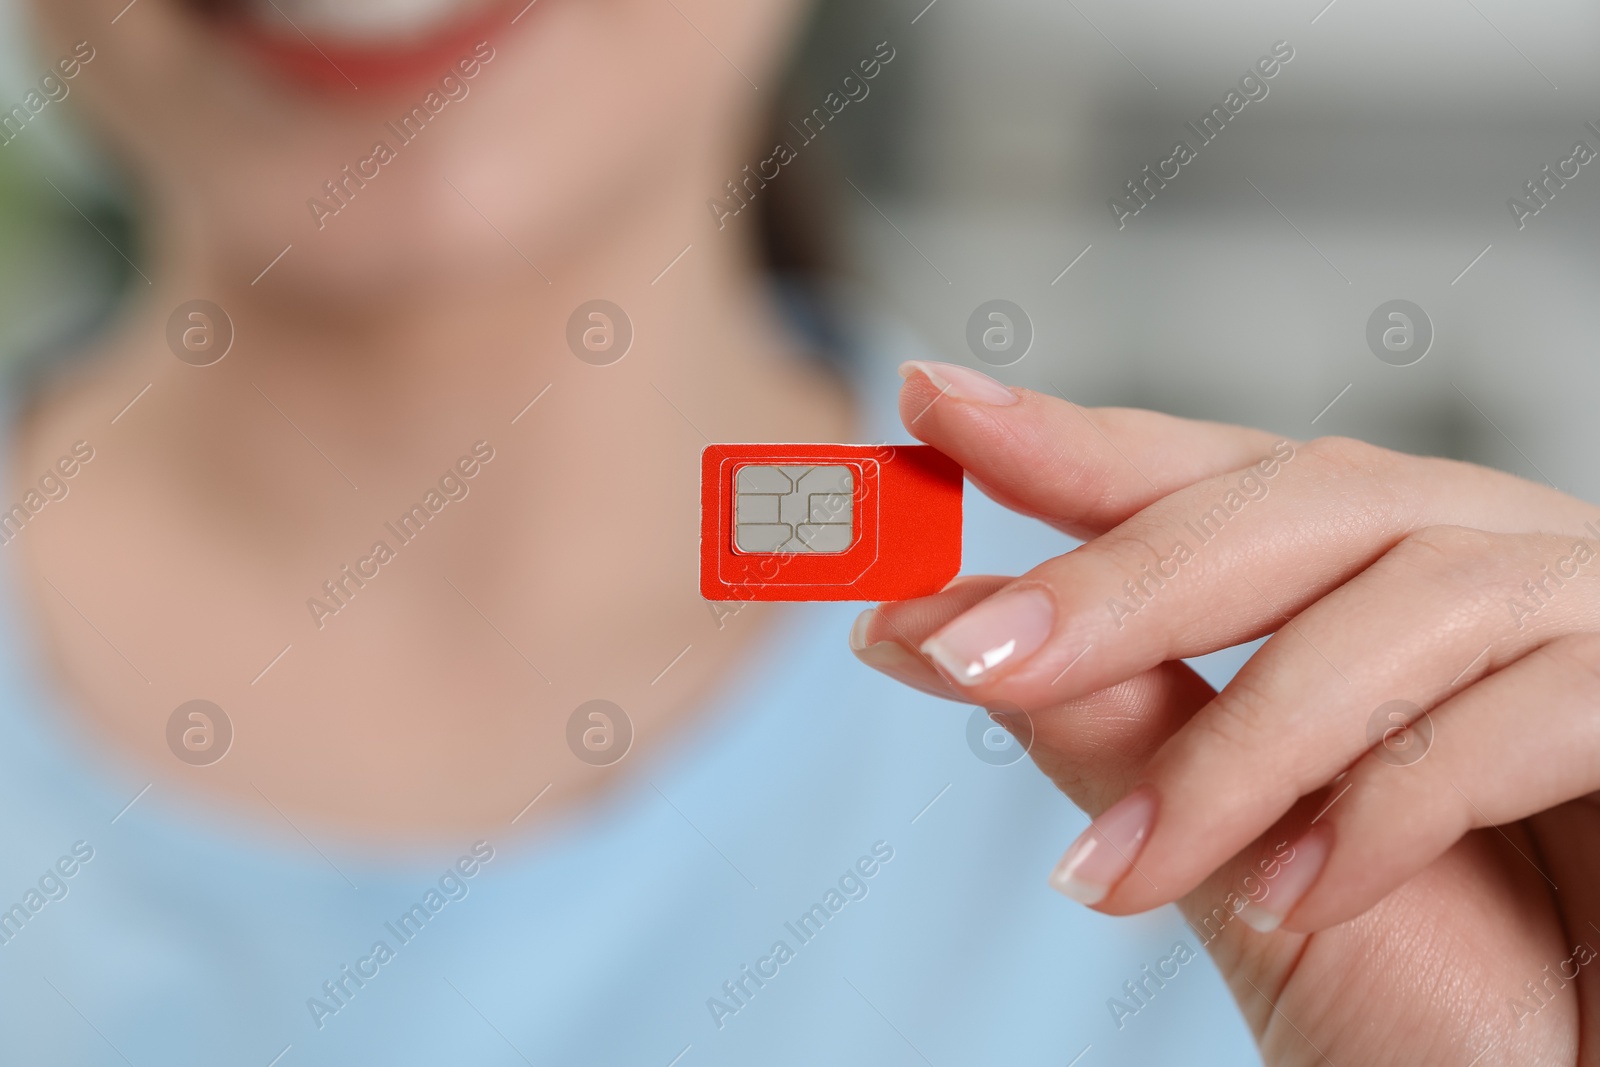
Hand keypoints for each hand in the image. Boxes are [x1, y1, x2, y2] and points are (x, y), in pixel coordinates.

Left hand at [854, 360, 1599, 1065]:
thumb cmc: (1424, 976)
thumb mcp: (1232, 850)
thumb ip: (1111, 725)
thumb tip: (938, 629)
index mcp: (1371, 577)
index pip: (1213, 477)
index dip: (1075, 437)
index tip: (931, 404)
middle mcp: (1481, 563)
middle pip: (1304, 502)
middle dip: (1123, 580)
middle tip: (968, 654)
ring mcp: (1588, 618)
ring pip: (1408, 606)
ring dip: (1240, 748)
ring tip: (1117, 876)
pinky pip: (1537, 709)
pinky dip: (1393, 805)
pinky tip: (1297, 899)